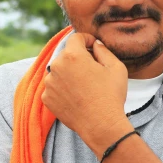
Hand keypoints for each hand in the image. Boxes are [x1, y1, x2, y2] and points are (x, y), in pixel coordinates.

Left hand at [41, 33, 130, 151]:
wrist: (101, 125)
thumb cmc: (110, 95)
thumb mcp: (116, 67)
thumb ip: (104, 50)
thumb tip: (96, 44)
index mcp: (72, 55)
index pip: (76, 38)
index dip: (87, 39)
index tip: (94, 46)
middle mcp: (56, 66)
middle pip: (66, 54)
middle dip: (78, 57)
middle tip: (93, 69)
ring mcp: (49, 84)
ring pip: (59, 70)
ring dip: (69, 73)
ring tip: (85, 85)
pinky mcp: (47, 98)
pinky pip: (54, 86)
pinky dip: (63, 88)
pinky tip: (77, 96)